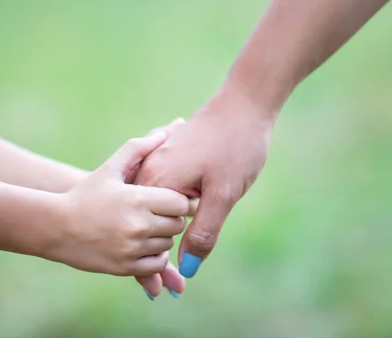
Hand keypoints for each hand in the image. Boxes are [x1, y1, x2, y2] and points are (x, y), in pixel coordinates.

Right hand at [42, 130, 190, 275]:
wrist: (55, 226)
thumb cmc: (85, 194)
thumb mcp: (110, 168)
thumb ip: (139, 148)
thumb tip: (170, 128)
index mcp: (137, 198)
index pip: (180, 203)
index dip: (177, 200)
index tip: (166, 199)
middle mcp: (137, 224)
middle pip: (177, 224)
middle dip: (170, 218)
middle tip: (157, 213)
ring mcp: (131, 248)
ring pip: (167, 244)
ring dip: (161, 237)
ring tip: (146, 227)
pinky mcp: (125, 267)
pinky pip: (156, 263)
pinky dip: (154, 256)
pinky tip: (141, 244)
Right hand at [136, 89, 272, 279]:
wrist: (244, 103)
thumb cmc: (235, 145)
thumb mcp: (223, 193)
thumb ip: (204, 231)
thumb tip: (189, 267)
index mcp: (157, 182)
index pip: (150, 234)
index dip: (158, 263)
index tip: (166, 290)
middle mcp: (149, 173)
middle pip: (147, 225)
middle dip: (158, 255)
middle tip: (172, 287)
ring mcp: (157, 164)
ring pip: (153, 211)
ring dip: (163, 238)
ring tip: (173, 270)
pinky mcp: (169, 159)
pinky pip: (160, 196)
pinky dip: (167, 216)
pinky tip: (177, 229)